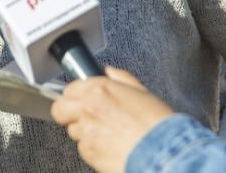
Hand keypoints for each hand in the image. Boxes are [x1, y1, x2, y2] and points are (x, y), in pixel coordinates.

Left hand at [50, 66, 174, 172]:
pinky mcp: (89, 152)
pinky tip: (110, 146)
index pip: (70, 88)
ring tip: (106, 133)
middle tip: (84, 116)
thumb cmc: (158, 124)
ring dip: (84, 131)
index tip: (83, 99)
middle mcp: (88, 109)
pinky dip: (92, 148)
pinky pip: (83, 148)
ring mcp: (86, 132)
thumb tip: (108, 71)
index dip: (77, 94)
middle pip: (60, 109)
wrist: (165, 153)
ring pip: (72, 130)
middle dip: (68, 112)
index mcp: (100, 89)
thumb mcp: (142, 92)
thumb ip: (120, 78)